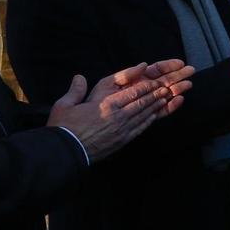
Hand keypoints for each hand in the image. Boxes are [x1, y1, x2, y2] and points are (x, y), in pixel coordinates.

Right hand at [47, 66, 190, 161]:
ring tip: (165, 99)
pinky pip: (139, 129)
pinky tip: (154, 116)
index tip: (155, 82)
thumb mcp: (65, 105)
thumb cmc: (63, 128)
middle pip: (142, 103)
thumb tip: (79, 77)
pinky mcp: (121, 141)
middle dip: (155, 95)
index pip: (132, 93)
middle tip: (166, 89)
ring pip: (143, 115)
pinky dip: (148, 121)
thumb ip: (75, 90)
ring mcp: (121, 130)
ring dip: (155, 106)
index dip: (146, 87)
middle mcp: (118, 116)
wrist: (65, 153)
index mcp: (106, 105)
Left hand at [92, 59, 194, 117]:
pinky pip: (160, 112)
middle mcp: (141, 92)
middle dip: (177, 76)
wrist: (84, 131)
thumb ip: (124, 75)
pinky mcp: (144, 118)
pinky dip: (170, 107)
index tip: (179, 63)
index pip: (154, 70)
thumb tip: (143, 65)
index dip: (167, 66)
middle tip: (191, 71)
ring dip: (177, 89)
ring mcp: (144, 105)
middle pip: (163, 81)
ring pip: (164, 95)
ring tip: (188, 85)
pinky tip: (179, 100)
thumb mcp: (107, 85)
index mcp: (134, 81)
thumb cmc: (94, 104)